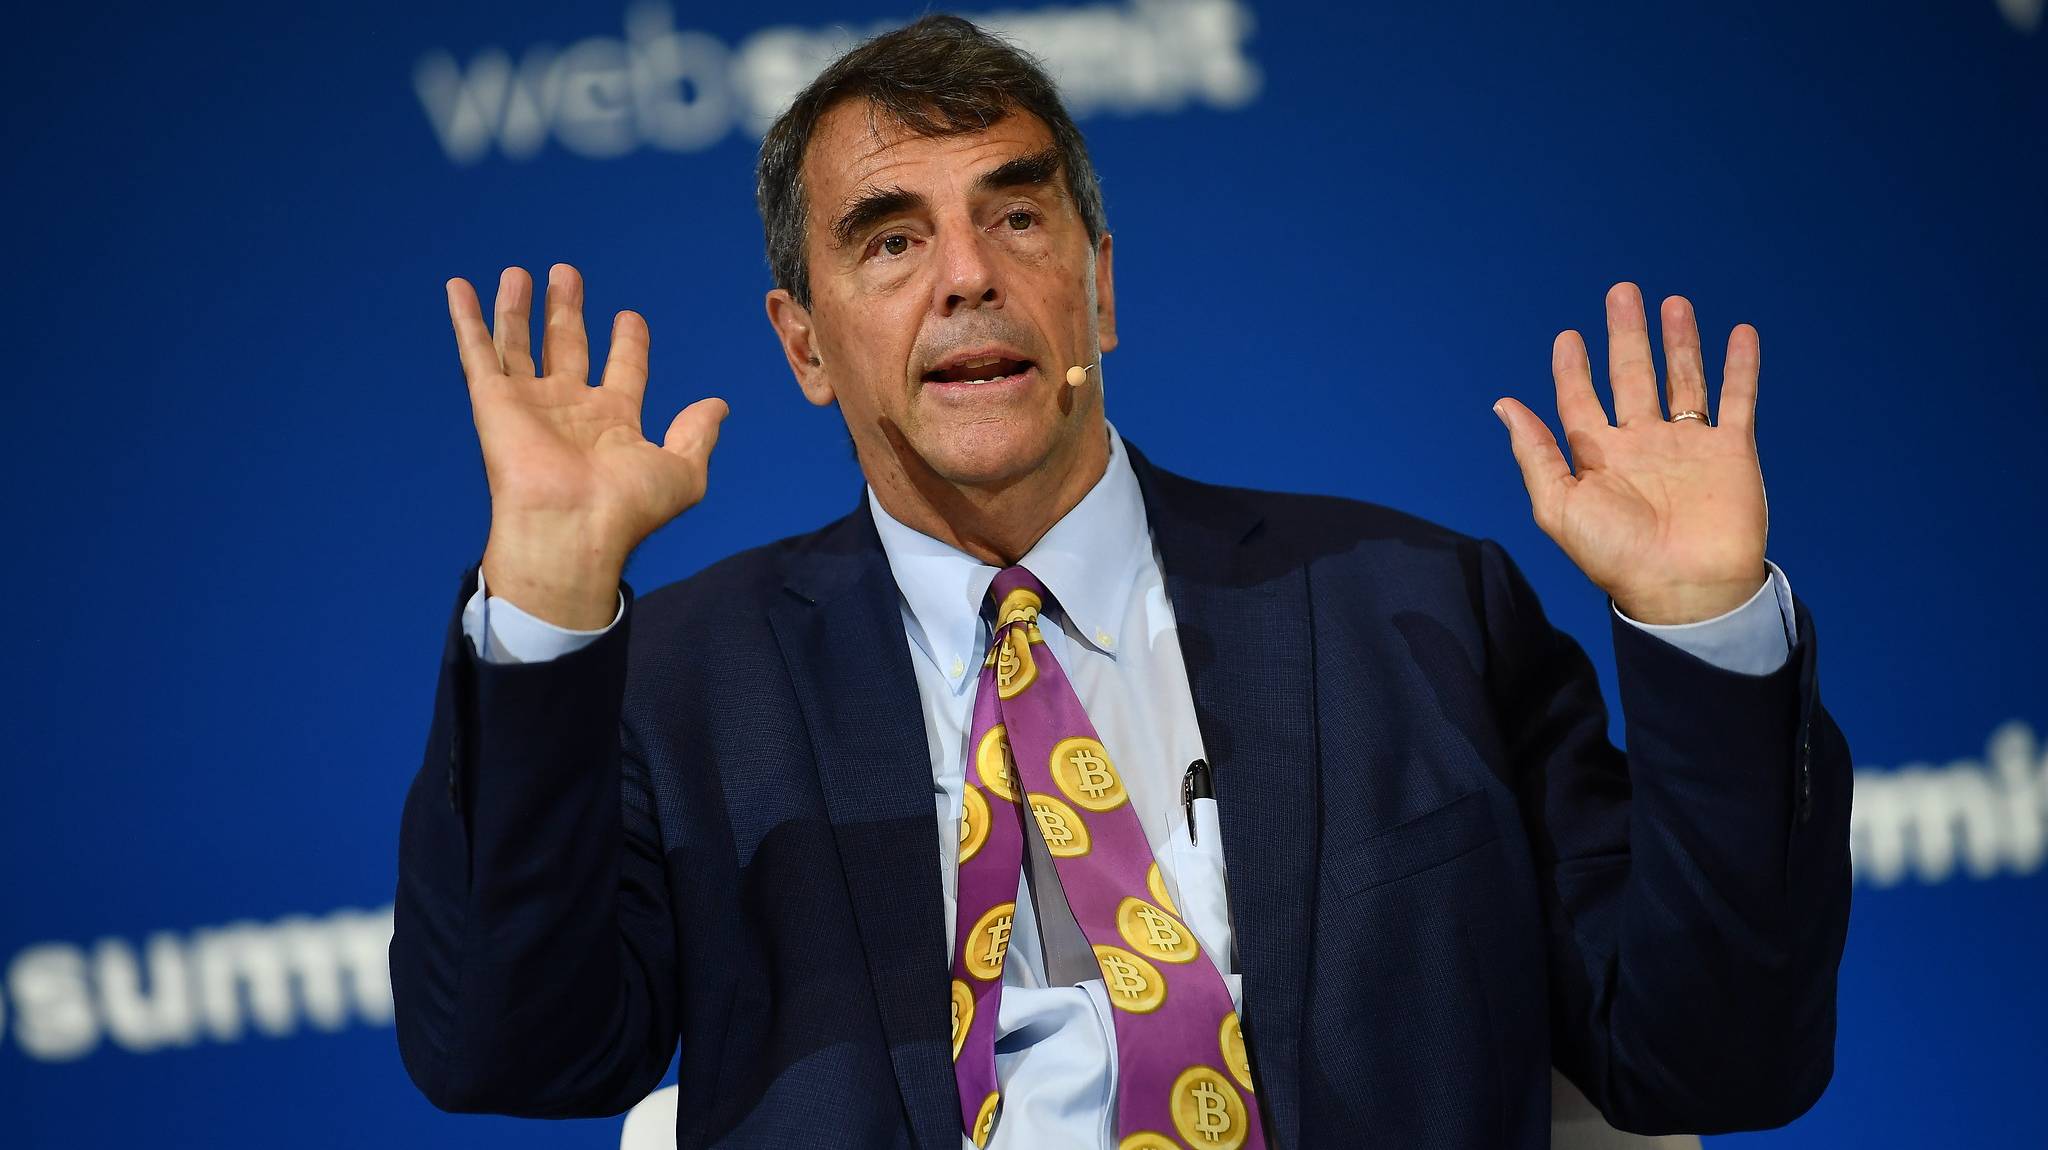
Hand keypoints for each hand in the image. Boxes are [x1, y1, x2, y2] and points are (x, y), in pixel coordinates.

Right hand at [447, 263, 727, 627]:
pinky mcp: (493, 401)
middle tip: (567, 274)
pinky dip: (468, 319)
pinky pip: (478, 352)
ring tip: (520, 272)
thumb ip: (697, 433)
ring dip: (518, 308)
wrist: (573, 527)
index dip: (627, 343)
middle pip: (567, 347)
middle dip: (567, 311)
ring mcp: (530, 404)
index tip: (629, 317)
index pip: (622, 370)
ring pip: (520, 344)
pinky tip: (460, 287)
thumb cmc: (628, 508)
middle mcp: (570, 410)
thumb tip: (719, 406)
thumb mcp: (682, 470)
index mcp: (613, 423)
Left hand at [1494, 283, 1767, 624]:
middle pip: (1632, 376)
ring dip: (1679, 341)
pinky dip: (1740, 366)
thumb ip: (1535, 453)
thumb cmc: (1616, 556)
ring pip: (1683, 379)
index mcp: (1599, 457)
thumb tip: (1503, 404)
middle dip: (1627, 336)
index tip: (1567, 337)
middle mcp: (1642, 445)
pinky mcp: (1730, 451)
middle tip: (1622, 292)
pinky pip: (1736, 399)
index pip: (1581, 401)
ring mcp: (1688, 445)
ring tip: (1672, 302)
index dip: (1572, 370)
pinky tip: (1740, 333)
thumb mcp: (1559, 505)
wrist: (1684, 589)